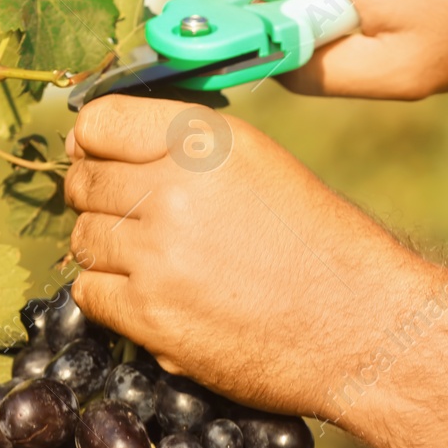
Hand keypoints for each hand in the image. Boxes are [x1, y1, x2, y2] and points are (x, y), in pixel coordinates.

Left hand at [64, 95, 434, 414]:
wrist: (363, 326)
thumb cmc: (325, 248)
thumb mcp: (263, 167)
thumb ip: (191, 152)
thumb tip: (112, 152)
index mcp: (206, 139)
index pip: (100, 122)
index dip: (92, 144)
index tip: (96, 159)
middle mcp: (175, 187)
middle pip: (86, 182)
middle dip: (98, 199)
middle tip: (128, 220)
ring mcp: (157, 253)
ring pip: (84, 239)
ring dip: (106, 251)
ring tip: (150, 263)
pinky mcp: (151, 314)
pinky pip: (89, 293)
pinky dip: (109, 297)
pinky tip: (148, 298)